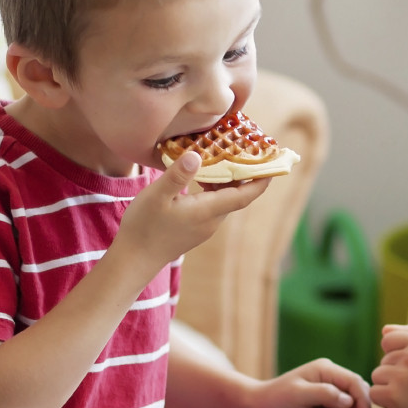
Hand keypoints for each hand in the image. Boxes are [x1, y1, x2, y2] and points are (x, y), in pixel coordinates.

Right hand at [113, 151, 268, 272]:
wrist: (134, 259)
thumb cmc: (144, 226)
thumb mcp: (157, 196)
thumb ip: (178, 174)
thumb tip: (197, 155)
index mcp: (208, 211)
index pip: (245, 195)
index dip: (261, 179)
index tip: (273, 162)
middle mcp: (212, 220)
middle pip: (237, 194)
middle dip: (245, 173)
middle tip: (245, 148)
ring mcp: (205, 226)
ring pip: (224, 199)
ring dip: (226, 179)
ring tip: (223, 155)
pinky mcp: (196, 228)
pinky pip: (212, 204)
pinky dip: (214, 187)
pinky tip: (200, 175)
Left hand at [246, 358, 372, 407]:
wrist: (258, 407)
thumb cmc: (276, 398)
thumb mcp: (300, 394)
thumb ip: (325, 394)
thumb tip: (348, 400)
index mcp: (326, 369)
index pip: (354, 382)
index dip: (363, 399)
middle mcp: (330, 377)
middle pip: (356, 393)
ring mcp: (328, 390)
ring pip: (350, 404)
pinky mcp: (324, 402)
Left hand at [370, 325, 407, 407]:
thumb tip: (384, 329)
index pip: (389, 339)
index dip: (395, 353)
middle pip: (384, 360)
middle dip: (395, 372)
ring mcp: (402, 376)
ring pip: (378, 374)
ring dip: (388, 385)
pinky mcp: (394, 395)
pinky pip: (375, 392)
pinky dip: (384, 399)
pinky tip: (401, 403)